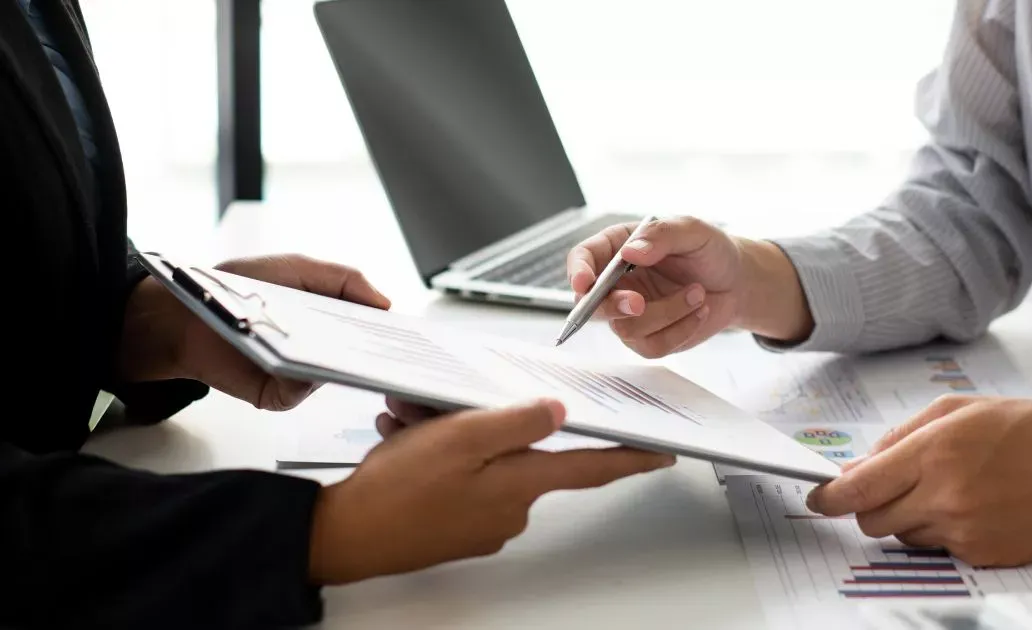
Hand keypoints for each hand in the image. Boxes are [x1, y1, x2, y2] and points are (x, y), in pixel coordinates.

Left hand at [119, 254, 390, 409]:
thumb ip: (344, 279)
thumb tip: (386, 303)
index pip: (370, 331)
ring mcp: (299, 375)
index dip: (389, 333)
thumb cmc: (237, 287)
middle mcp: (319, 351)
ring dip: (340, 363)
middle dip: (376, 354)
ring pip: (333, 377)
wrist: (185, 312)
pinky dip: (304, 377)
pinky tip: (304, 359)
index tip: (408, 333)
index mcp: (328, 320)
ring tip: (349, 348)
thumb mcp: (297, 268)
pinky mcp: (275, 395)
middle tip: (393, 349)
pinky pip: (300, 392)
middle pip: (359, 359)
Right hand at [308, 399, 675, 583]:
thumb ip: (516, 422)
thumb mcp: (461, 437)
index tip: (660, 453)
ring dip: (449, 436)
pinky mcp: (457, 528)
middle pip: (518, 452)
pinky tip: (405, 444)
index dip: (628, 458)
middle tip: (436, 410)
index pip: (590, 468)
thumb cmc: (397, 491)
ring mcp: (482, 522)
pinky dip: (435, 456)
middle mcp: (509, 509)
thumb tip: (557, 412)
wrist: (344, 537)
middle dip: (483, 422)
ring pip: (482, 460)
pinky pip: (459, 479)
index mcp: (519, 483)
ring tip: (407, 427)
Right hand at [566, 216, 812, 357]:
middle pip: (592, 303)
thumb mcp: (692, 231)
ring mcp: (631, 313)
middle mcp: (618, 282)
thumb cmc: (710, 251)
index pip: (583, 258)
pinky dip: (680, 330)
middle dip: (613, 306)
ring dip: (666, 314)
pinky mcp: (650, 337)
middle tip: (639, 303)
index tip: (584, 283)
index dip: (577, 271)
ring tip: (697, 293)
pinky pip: (652, 346)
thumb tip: (631, 252)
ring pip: (626, 328)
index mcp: (619, 248)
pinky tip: (697, 312)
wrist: (737, 282)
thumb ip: (661, 235)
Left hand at [805, 396, 1031, 566]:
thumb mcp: (957, 409)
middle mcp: (946, 496)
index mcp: (935, 453)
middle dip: (867, 507)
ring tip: (945, 490)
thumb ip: (900, 436)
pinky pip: (937, 549)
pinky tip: (972, 506)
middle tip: (886, 489)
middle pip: (872, 521)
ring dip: (906, 518)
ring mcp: (965, 531)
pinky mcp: (982, 555)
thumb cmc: (1027, 429)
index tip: (816, 499)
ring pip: (902, 537)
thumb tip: (858, 465)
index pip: (860, 488)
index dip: (829, 497)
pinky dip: (940, 531)